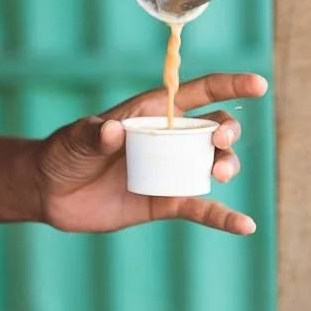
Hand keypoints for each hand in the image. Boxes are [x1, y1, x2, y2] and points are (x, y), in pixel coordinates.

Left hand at [30, 73, 268, 234]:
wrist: (52, 193)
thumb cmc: (64, 153)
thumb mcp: (75, 138)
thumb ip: (93, 134)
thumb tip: (112, 132)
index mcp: (155, 113)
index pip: (200, 92)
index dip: (231, 85)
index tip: (258, 85)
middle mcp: (171, 138)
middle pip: (215, 127)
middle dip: (228, 131)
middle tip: (221, 142)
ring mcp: (172, 170)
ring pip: (214, 164)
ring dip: (228, 166)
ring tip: (220, 175)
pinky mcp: (167, 202)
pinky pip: (202, 208)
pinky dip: (223, 217)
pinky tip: (245, 225)